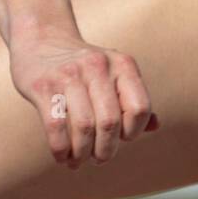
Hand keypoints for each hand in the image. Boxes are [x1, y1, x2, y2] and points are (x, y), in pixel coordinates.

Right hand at [9, 32, 157, 167]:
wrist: (42, 39)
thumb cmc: (85, 68)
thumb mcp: (114, 74)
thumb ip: (133, 99)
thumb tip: (155, 126)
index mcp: (123, 64)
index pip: (140, 108)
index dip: (133, 132)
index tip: (121, 139)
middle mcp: (98, 66)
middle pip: (110, 122)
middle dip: (106, 150)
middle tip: (99, 158)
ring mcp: (69, 75)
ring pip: (84, 127)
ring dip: (82, 153)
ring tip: (79, 160)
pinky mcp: (43, 86)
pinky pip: (56, 127)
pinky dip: (61, 149)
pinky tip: (62, 156)